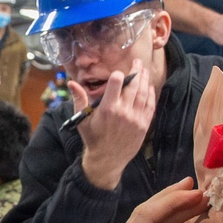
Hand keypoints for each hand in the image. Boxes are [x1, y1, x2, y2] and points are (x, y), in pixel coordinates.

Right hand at [72, 59, 154, 190]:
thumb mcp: (82, 120)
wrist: (107, 160)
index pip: (116, 83)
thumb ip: (79, 99)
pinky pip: (150, 106)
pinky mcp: (143, 125)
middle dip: (136, 71)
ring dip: (145, 80)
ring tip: (144, 70)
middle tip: (137, 62)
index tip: (118, 72)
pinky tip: (149, 87)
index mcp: (107, 108)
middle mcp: (123, 111)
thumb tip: (71, 82)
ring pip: (143, 93)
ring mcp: (135, 118)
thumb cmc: (93, 138)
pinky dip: (151, 95)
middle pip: (133, 85)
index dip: (118, 75)